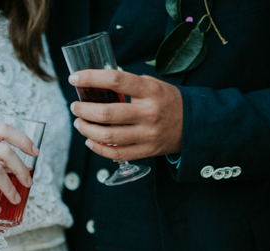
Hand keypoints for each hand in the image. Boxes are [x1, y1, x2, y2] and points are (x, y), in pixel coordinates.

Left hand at [69, 70, 183, 160]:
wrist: (195, 126)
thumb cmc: (168, 102)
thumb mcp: (154, 85)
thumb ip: (129, 84)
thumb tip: (98, 81)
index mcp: (150, 91)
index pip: (116, 80)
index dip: (91, 78)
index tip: (74, 78)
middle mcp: (148, 113)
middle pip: (106, 112)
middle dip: (83, 109)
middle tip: (74, 106)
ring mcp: (147, 134)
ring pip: (107, 135)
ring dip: (86, 129)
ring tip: (79, 123)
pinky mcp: (146, 151)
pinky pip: (116, 153)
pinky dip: (98, 148)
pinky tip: (90, 140)